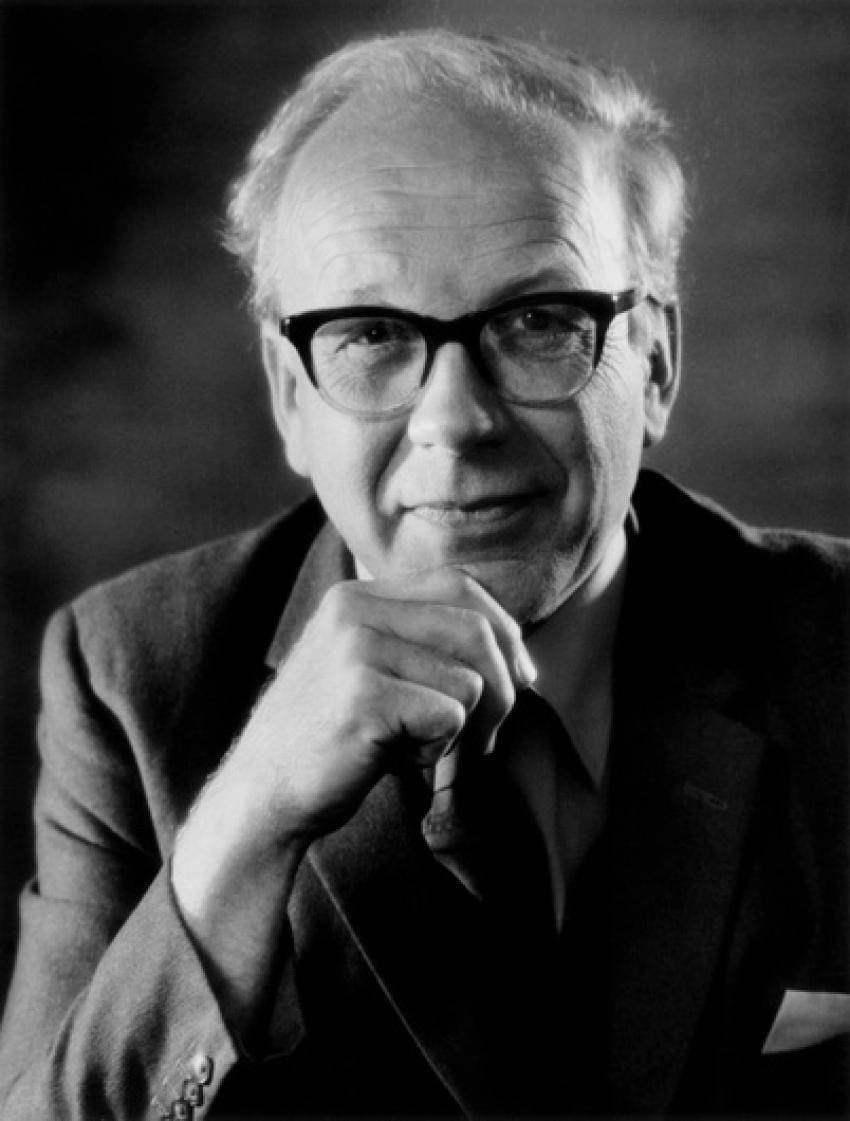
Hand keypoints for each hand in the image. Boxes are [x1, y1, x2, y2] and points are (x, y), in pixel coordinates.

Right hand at [232, 567, 535, 841]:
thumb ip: (424, 646)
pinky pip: (449, 717)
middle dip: (504, 687)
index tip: (522, 676)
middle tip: (488, 738)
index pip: (459, 584)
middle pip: (474, 628)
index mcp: (356, 596)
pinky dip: (436, 751)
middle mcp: (354, 610)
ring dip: (462, 730)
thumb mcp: (373, 671)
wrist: (263, 794)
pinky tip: (394, 760)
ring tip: (416, 748)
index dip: (504, 628)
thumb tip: (518, 655)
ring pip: (468, 680)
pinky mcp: (363, 696)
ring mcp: (356, 649)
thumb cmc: (332, 739)